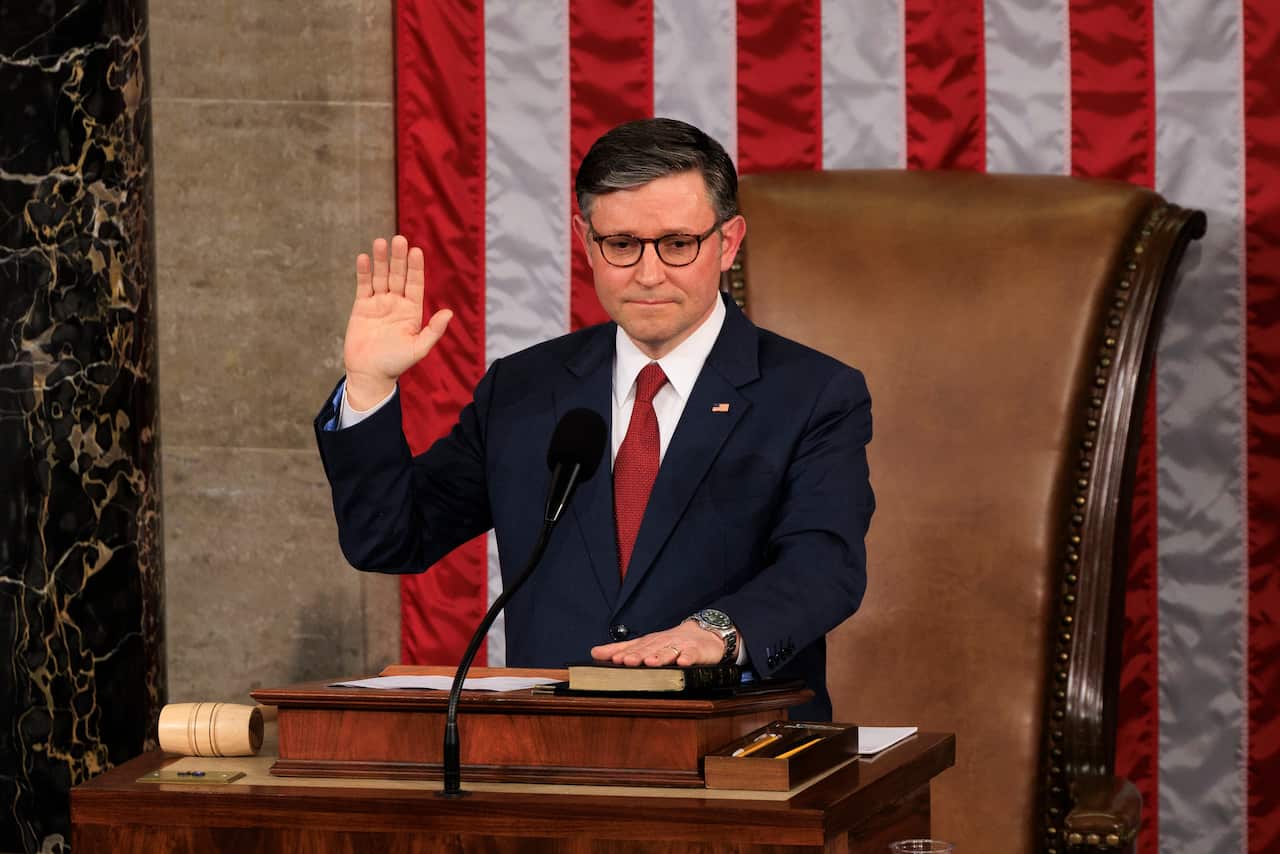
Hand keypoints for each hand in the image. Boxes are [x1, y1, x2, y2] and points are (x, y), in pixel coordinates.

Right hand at [343, 235, 452, 408]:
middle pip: (398, 275)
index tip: (416, 251)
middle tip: (399, 239)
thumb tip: (449, 313)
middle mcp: (396, 303)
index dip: (415, 268)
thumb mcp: (418, 349)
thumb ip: (433, 331)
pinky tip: (364, 258)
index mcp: (412, 310)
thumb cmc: (396, 363)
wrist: (369, 374)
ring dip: (381, 260)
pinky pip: (363, 285)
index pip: (415, 284)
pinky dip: (363, 272)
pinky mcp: (362, 306)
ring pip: (381, 276)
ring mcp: (379, 303)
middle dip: (399, 258)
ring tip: (380, 242)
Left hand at [590, 621, 726, 667]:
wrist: (703, 633)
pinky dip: (687, 658)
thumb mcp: (646, 645)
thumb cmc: (671, 642)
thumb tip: (594, 652)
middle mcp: (662, 643)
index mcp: (649, 642)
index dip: (623, 652)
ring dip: (659, 656)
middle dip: (638, 655)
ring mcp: (680, 646)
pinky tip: (682, 663)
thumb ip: (622, 649)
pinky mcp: (696, 651)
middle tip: (626, 661)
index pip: (633, 647)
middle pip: (649, 649)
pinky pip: (691, 655)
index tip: (611, 658)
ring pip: (668, 651)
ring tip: (650, 662)